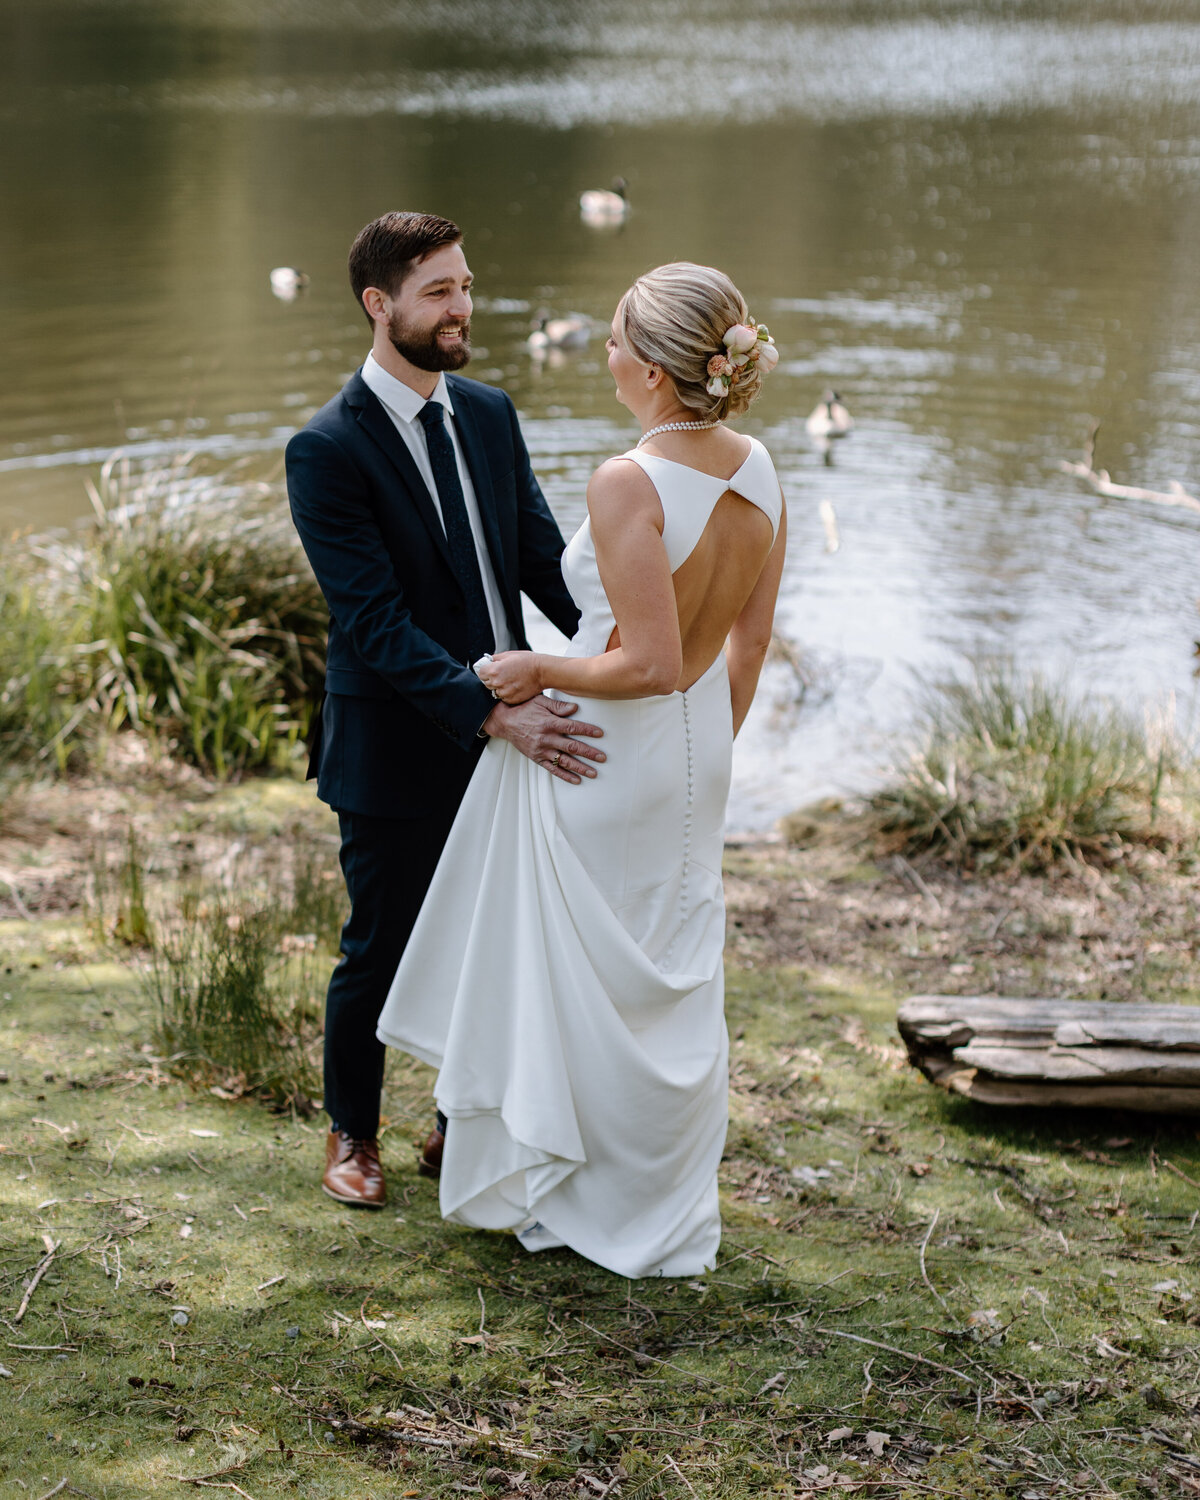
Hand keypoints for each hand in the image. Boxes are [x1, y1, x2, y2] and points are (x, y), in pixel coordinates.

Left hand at [476, 650, 542, 704]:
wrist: (542, 672)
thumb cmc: (527, 661)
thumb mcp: (508, 654)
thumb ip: (495, 658)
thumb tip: (488, 661)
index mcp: (494, 670)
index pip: (480, 673)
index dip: (485, 671)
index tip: (490, 670)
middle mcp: (497, 683)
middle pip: (486, 683)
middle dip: (492, 679)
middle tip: (503, 674)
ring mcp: (504, 692)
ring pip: (495, 691)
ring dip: (499, 687)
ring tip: (510, 680)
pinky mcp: (511, 699)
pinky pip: (504, 697)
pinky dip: (507, 693)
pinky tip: (514, 686)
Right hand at [482, 695, 604, 783]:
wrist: (504, 722)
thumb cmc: (523, 709)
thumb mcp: (540, 701)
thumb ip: (558, 706)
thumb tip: (575, 708)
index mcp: (549, 722)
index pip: (573, 727)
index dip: (587, 730)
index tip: (600, 734)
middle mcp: (546, 738)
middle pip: (572, 747)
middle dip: (589, 753)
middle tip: (602, 757)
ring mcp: (542, 750)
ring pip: (564, 760)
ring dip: (580, 767)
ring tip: (593, 772)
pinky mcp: (537, 758)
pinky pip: (553, 769)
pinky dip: (565, 775)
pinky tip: (576, 780)